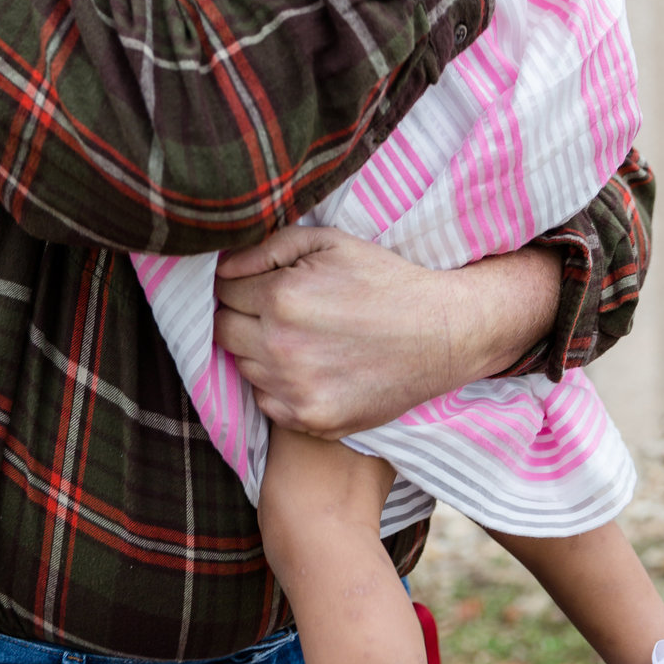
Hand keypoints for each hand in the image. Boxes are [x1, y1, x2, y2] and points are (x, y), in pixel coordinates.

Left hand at [213, 225, 562, 437]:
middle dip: (243, 315)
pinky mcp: (311, 420)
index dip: (241, 282)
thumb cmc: (384, 280)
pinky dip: (279, 384)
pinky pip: (267, 401)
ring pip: (243, 366)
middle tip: (279, 309)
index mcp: (282, 298)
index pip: (224, 290)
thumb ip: (268, 248)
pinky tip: (311, 366)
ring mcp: (295, 390)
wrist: (442, 333)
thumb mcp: (329, 243)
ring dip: (259, 350)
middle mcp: (281, 348)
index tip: (265, 283)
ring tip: (301, 336)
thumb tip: (222, 267)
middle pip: (224, 331)